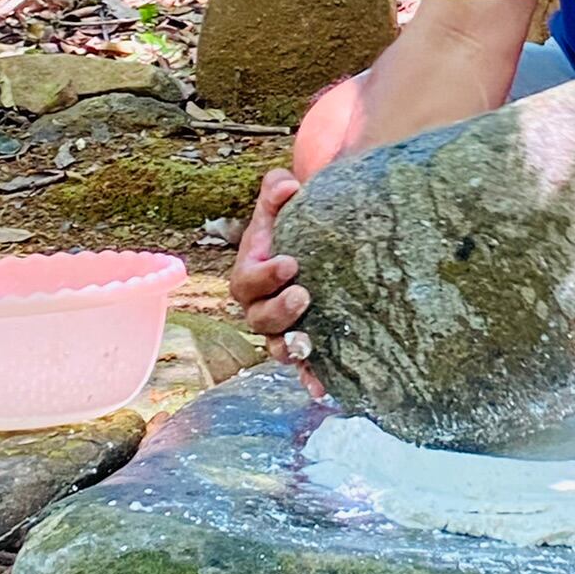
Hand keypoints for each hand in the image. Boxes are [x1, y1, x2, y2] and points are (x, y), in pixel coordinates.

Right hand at [228, 169, 324, 396]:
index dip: (265, 275)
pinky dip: (311, 378)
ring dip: (292, 348)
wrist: (313, 243)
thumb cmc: (294, 223)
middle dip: (279, 310)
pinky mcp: (306, 345)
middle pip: (260, 319)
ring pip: (278, 347)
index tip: (291, 262)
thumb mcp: (282, 204)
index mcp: (251, 274)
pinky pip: (304, 367)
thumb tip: (287, 185)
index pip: (248, 279)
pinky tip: (326, 389)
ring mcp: (282, 329)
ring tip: (310, 343)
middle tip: (304, 295)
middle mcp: (260, 307)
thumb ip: (278, 190)